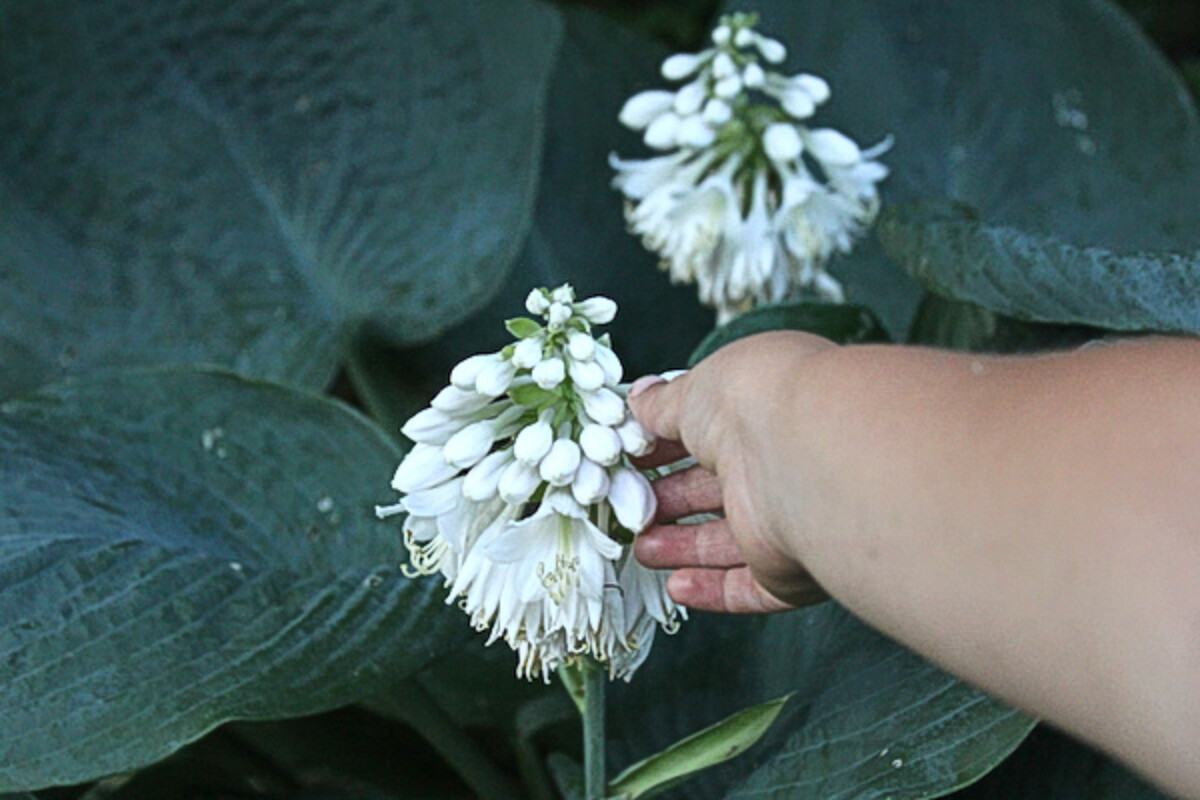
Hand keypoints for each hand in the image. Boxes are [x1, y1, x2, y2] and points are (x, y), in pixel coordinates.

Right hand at [628, 331, 835, 612]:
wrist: (803, 453)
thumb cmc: (757, 402)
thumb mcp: (694, 389)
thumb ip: (663, 404)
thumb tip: (640, 400)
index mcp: (761, 413)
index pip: (711, 435)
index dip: (670, 447)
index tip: (636, 457)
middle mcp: (778, 464)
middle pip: (718, 491)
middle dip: (672, 501)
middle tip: (633, 506)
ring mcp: (785, 518)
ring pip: (729, 542)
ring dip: (683, 548)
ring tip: (643, 547)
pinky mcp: (788, 569)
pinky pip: (749, 587)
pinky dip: (712, 589)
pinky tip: (677, 586)